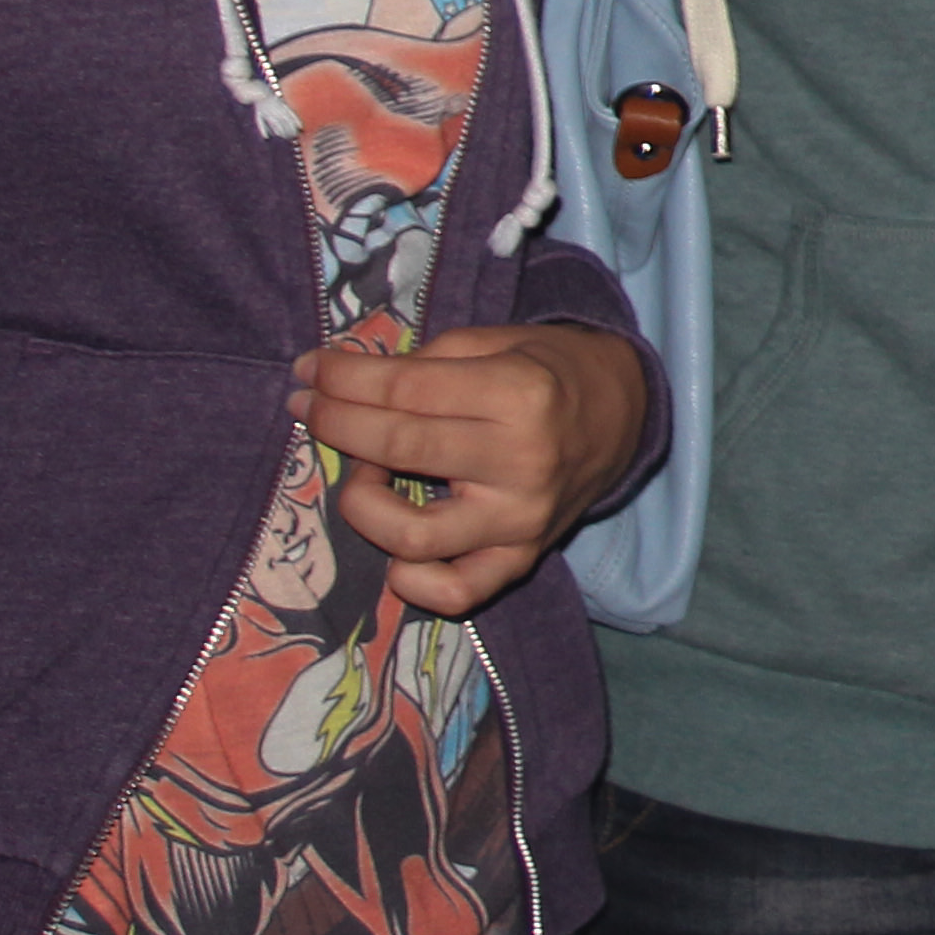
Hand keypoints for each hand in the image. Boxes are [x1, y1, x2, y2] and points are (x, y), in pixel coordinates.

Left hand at [295, 322, 651, 618]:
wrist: (625, 414)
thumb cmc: (550, 369)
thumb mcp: (496, 340)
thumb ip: (423, 361)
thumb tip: (338, 380)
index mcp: (520, 393)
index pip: (405, 389)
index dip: (343, 379)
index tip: (309, 370)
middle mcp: (523, 460)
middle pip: (398, 446)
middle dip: (335, 422)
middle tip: (309, 407)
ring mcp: (522, 519)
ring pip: (413, 535)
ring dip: (361, 502)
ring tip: (364, 474)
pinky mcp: (524, 557)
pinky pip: (455, 593)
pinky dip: (411, 581)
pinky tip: (396, 549)